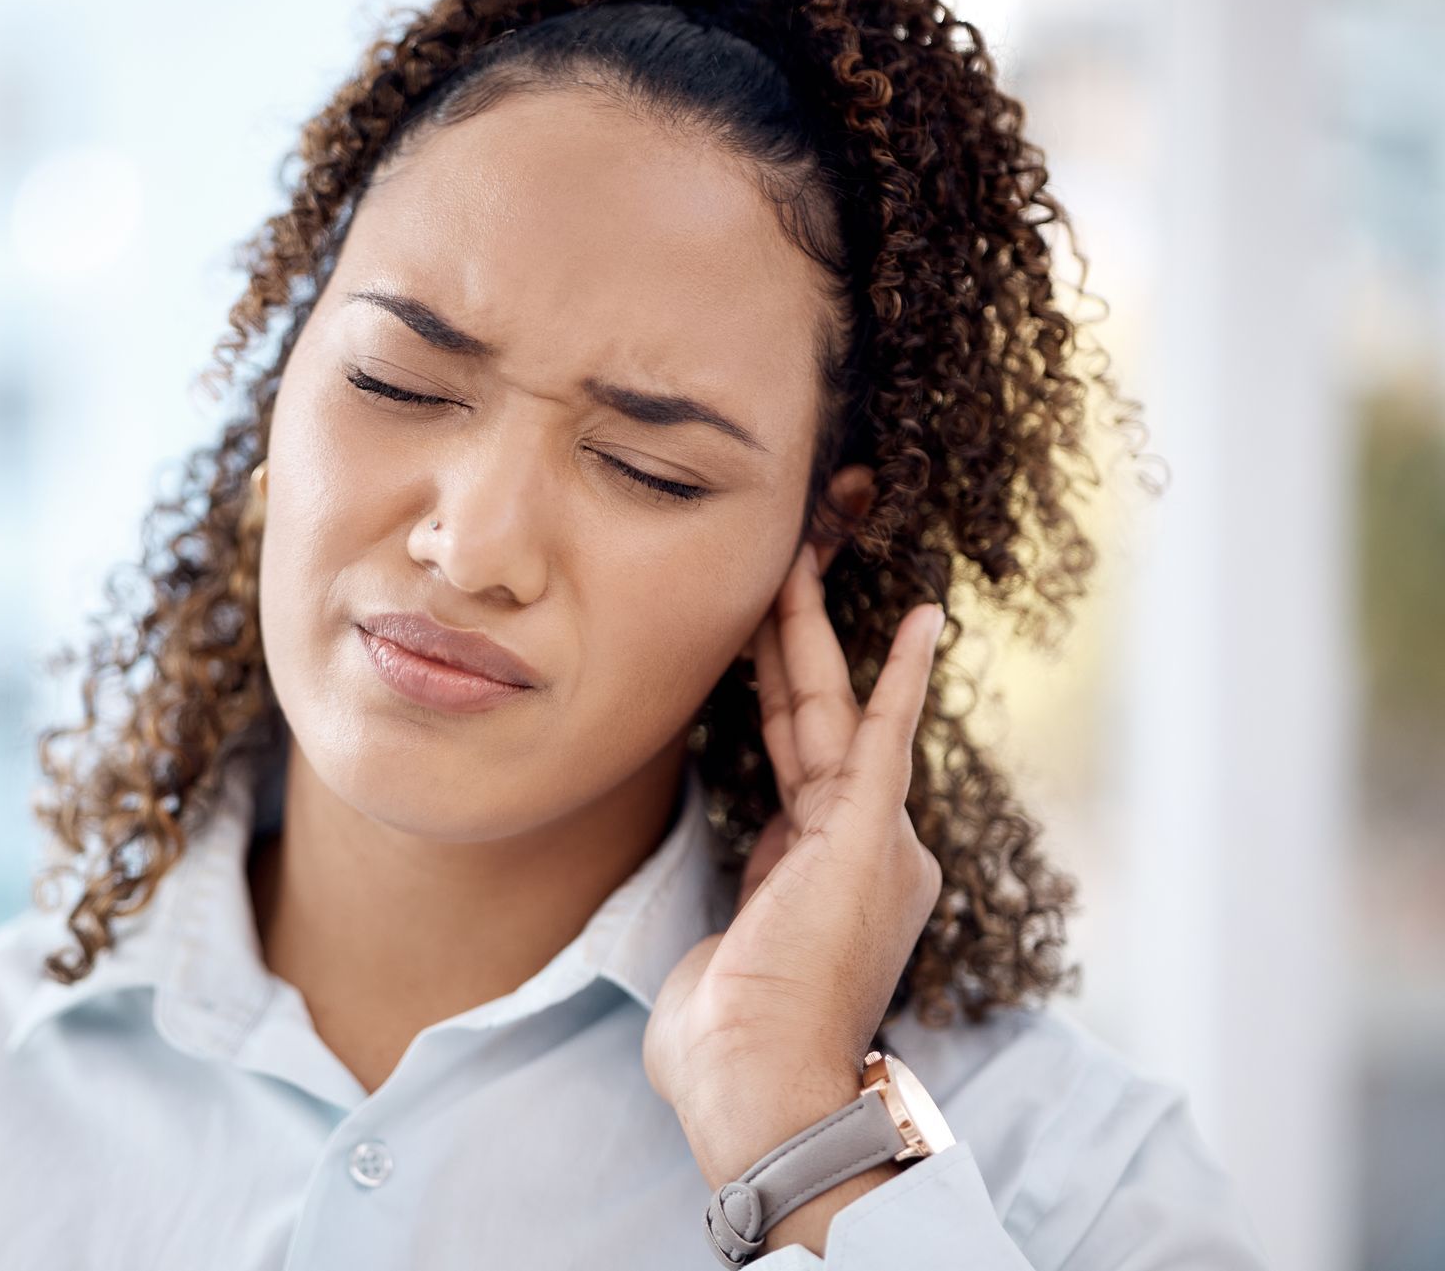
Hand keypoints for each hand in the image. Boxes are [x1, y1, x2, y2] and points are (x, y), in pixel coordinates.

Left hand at [642, 540, 945, 1183]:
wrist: (758, 1085)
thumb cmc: (723, 1048)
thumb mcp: (718, 960)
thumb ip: (730, 919)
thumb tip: (727, 926)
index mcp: (822, 875)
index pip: (795, 762)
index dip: (772, 693)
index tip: (751, 639)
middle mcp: (860, 850)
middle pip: (814, 720)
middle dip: (793, 640)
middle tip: (781, 563)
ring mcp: (872, 839)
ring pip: (831, 710)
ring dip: (807, 632)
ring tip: (798, 555)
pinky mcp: (872, 834)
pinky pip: (886, 733)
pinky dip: (902, 675)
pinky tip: (923, 618)